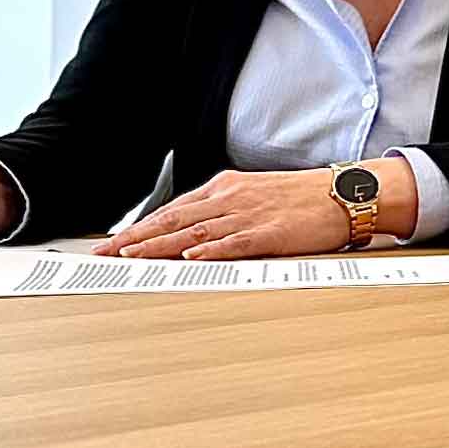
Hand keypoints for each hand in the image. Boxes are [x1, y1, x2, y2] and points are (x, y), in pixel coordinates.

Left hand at [92, 156, 415, 259]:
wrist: (345, 194)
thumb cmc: (303, 199)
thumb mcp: (256, 196)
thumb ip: (223, 211)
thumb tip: (191, 235)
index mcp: (226, 188)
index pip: (172, 210)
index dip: (139, 228)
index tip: (112, 244)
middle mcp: (231, 198)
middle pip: (173, 220)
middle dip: (134, 239)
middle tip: (103, 255)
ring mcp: (249, 215)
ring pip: (194, 232)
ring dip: (159, 247)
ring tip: (131, 258)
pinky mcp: (271, 232)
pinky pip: (234, 242)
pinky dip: (210, 250)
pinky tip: (191, 258)